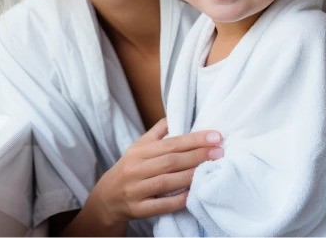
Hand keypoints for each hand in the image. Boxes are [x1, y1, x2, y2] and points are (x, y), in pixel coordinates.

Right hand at [85, 118, 223, 228]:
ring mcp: (135, 190)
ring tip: (211, 170)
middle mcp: (136, 169)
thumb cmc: (128, 169)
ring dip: (190, 176)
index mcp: (139, 152)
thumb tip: (174, 116)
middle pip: (170, 161)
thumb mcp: (138, 148)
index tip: (215, 136)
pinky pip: (160, 205)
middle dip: (197, 155)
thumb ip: (157, 134)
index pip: (170, 143)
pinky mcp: (137, 209)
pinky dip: (176, 200)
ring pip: (166, 182)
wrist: (106, 198)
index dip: (194, 140)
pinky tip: (192, 195)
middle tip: (219, 152)